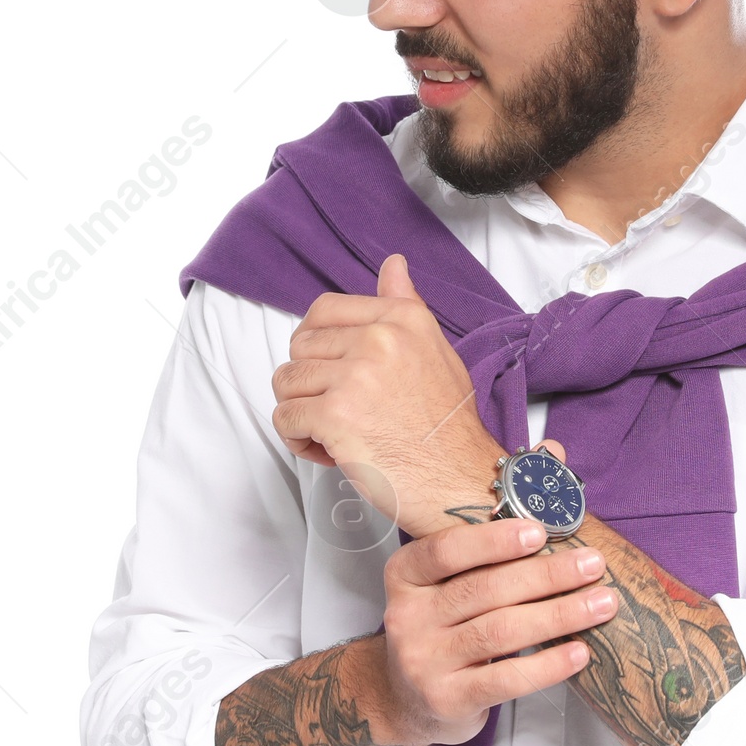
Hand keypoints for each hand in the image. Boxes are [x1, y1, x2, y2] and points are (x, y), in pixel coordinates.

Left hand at [270, 254, 504, 534]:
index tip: (331, 369)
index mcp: (402, 318)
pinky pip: (284, 416)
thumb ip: (405, 305)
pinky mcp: (335, 415)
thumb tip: (393, 265)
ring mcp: (355, 376)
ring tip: (336, 432)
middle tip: (342, 410)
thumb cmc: (448, 427)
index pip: (325, 309)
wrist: (461, 480)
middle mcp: (379, 339)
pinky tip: (331, 451)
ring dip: (302, 411)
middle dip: (310, 381)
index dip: (317, 343)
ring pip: (286, 381)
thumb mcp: (436, 350)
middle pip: (300, 346)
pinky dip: (299, 440)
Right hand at [379, 516, 618, 745]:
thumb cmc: (438, 630)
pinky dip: (549, 664)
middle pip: (485, 589)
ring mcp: (425, 662)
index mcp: (405, 577)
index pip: (445, 551)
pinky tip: (580, 652)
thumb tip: (553, 541)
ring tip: (601, 604)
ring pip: (502, 631)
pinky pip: (508, 679)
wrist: (403, 700)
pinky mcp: (449, 700)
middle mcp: (406, 618)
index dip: (493, 540)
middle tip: (593, 565)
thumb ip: (479, 566)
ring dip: (559, 614)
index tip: (540, 532)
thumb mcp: (440, 591)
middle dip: (547, 575)